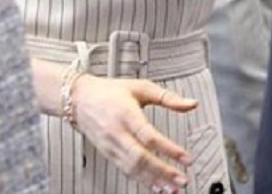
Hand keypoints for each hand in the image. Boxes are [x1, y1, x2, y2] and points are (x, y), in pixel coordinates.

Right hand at [71, 74, 196, 191]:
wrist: (79, 99)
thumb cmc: (111, 92)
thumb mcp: (141, 87)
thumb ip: (167, 97)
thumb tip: (191, 104)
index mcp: (126, 114)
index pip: (149, 136)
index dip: (169, 149)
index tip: (186, 159)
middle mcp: (117, 132)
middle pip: (141, 157)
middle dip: (163, 171)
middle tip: (182, 179)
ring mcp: (111, 146)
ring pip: (133, 168)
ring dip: (154, 181)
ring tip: (173, 188)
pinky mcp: (108, 154)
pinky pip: (126, 171)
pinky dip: (142, 181)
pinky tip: (156, 187)